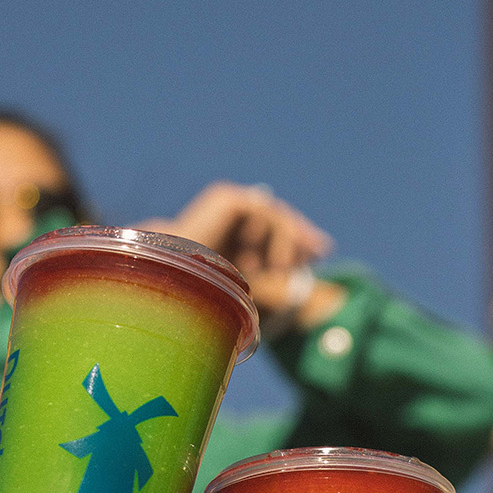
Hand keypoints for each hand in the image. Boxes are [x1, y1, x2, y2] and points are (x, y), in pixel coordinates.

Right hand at [139, 182, 333, 320]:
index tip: (319, 255)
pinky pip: (261, 210)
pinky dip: (274, 234)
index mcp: (229, 232)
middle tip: (321, 251)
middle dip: (300, 235)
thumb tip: (295, 287)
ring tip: (285, 270)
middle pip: (275, 217)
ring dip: (286, 241)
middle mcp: (227, 216)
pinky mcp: (225, 198)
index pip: (270, 229)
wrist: (172, 282)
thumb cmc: (200, 294)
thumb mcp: (245, 288)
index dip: (296, 241)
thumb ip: (267, 278)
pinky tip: (276, 262)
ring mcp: (225, 204)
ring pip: (272, 214)